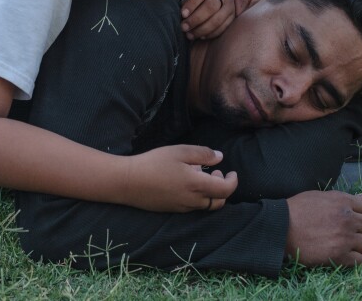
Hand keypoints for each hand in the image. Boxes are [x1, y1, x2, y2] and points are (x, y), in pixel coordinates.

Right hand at [122, 145, 238, 211]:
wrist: (128, 182)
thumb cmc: (154, 163)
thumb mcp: (179, 152)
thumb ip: (203, 154)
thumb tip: (220, 158)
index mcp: (197, 185)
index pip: (226, 190)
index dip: (233, 182)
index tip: (231, 172)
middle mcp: (193, 200)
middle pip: (219, 202)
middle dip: (222, 188)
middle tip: (214, 172)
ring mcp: (182, 207)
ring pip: (206, 205)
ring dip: (210, 192)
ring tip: (199, 175)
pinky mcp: (173, 210)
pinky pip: (193, 206)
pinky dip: (198, 196)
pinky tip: (186, 183)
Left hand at [180, 0, 236, 39]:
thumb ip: (187, 0)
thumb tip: (184, 13)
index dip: (192, 4)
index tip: (182, 14)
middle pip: (211, 6)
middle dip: (196, 19)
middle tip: (184, 27)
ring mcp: (231, 4)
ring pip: (218, 19)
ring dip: (202, 29)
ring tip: (189, 35)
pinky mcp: (234, 16)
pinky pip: (223, 27)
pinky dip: (211, 34)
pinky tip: (200, 37)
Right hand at [285, 191, 361, 266]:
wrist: (280, 227)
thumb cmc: (297, 210)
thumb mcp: (321, 197)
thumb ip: (346, 199)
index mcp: (343, 201)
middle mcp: (347, 219)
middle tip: (358, 236)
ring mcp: (344, 238)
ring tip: (353, 247)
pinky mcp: (339, 255)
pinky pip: (361, 260)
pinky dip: (355, 259)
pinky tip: (346, 255)